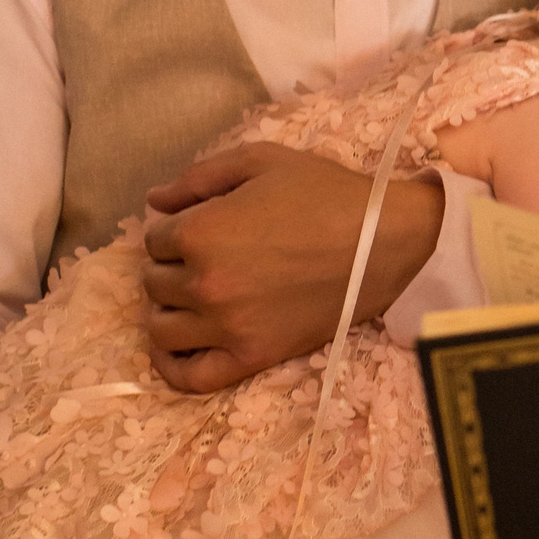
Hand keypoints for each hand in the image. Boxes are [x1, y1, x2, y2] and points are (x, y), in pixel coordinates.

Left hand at [141, 142, 443, 392]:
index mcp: (200, 232)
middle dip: (173, 267)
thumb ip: (199, 177)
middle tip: (207, 259)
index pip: (154, 241)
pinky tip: (178, 347)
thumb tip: (154, 202)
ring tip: (197, 298)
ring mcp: (227, 326)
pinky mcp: (252, 357)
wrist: (384, 242)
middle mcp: (204, 284)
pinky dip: (172, 366)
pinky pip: (190, 377)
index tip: (203, 228)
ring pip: (162, 329)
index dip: (176, 230)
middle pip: (154, 283)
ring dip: (171, 310)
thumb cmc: (326, 194)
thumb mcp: (262, 161)